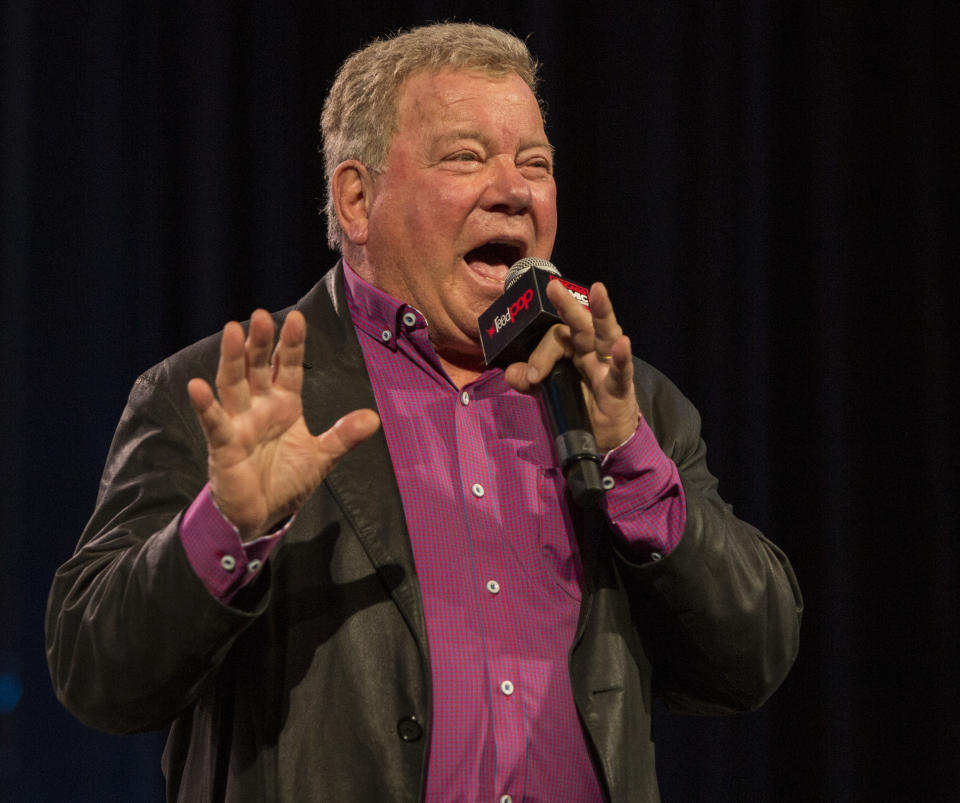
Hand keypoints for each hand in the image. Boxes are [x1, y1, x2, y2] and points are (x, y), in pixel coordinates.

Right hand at [187, 309, 379, 540]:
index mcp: (284, 404)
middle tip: (262, 315)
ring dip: (232, 359)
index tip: (297, 318)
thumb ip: (344, 436)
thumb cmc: (287, 480)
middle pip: (258, 368)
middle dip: (260, 343)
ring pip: (234, 385)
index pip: (288, 367)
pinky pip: (215, 423)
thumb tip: (374, 417)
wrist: (264, 515)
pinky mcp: (224, 446)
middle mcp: (259, 407)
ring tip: (232, 331)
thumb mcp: (322, 456)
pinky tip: (197, 386)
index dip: (291, 345)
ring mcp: (239, 424)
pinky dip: (206, 406)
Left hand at [503, 279, 639, 451]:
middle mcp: (592, 353)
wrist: (604, 440)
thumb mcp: (549, 393)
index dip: (542, 353)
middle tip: (554, 287)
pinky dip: (621, 358)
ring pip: (606, 336)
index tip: (533, 375)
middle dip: (569, 306)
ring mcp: (607, 368)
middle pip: (581, 325)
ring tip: (598, 292)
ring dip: (602, 313)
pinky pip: (620, 372)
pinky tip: (622, 344)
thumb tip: (510, 372)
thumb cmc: (580, 408)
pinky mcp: (620, 389)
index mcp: (575, 351)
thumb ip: (530, 381)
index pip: (557, 339)